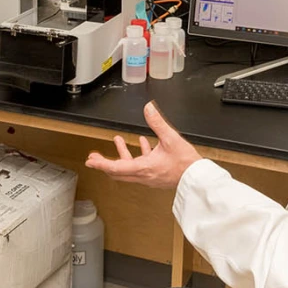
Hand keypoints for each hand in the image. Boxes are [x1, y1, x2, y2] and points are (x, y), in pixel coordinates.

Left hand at [85, 102, 201, 189]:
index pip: (116, 168)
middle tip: (94, 158)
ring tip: (118, 141)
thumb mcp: (171, 138)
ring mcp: (150, 177)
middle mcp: (144, 175)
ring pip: (129, 169)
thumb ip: (157, 122)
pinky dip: (137, 155)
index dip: (101, 164)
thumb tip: (148, 109)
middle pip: (118, 172)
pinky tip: (143, 144)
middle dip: (105, 163)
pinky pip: (141, 167)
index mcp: (144, 168)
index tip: (90, 162)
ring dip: (122, 155)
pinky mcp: (156, 176)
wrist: (197, 178)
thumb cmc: (186, 163)